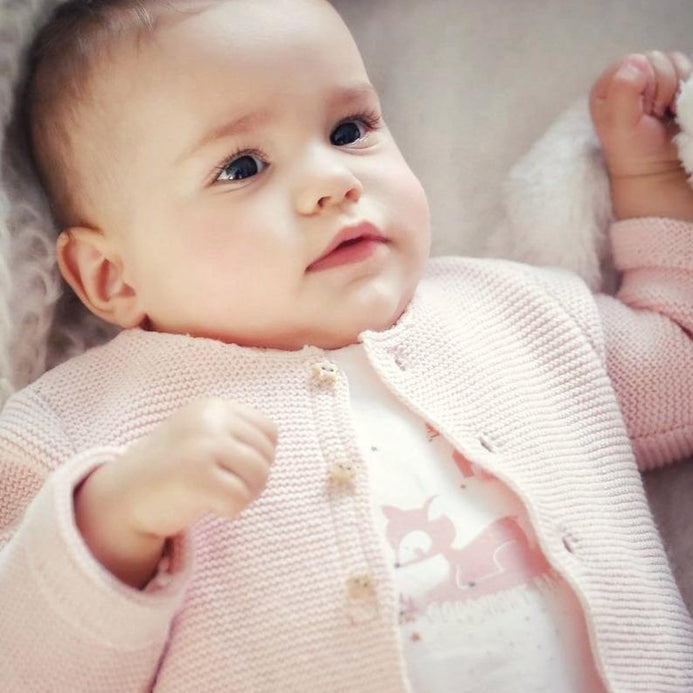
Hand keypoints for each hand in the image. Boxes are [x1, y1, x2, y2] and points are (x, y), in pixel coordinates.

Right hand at [116, 398, 277, 536]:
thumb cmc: (171, 470)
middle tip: (225, 488)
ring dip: (245, 495)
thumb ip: (235, 433)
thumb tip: (273, 446)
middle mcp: (209, 420)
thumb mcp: (202, 436)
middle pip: (267, 454)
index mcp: (213, 406)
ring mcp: (202, 445)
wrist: (122, 497)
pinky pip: (240, 499)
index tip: (234, 469)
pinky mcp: (197, 476)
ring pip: (260, 475)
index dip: (261, 456)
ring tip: (220, 496)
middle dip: (254, 479)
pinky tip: (210, 507)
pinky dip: (231, 511)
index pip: (270, 430)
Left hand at [589, 51, 692, 220]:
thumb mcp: (619, 125)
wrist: (658, 171)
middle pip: (655, 59)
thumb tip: (637, 61)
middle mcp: (626, 79)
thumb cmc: (633, 152)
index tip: (644, 110)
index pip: (633, 62)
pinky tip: (676, 109)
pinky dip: (686, 87)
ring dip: (675, 87)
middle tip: (655, 114)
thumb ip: (622, 92)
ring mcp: (649, 81)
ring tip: (665, 113)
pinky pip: (686, 69)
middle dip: (662, 87)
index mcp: (607, 87)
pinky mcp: (670, 85)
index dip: (644, 84)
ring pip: (673, 62)